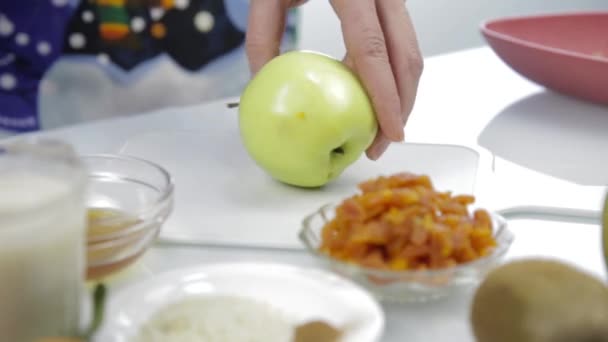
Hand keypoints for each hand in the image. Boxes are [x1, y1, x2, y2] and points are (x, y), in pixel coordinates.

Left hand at [245, 0, 422, 159]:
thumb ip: (262, 35)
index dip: (385, 96)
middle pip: (406, 56)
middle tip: (381, 143)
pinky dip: (392, 74)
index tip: (388, 132)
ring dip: (402, 93)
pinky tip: (373, 95)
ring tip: (379, 127)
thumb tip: (263, 85)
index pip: (374, 49)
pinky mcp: (390, 0)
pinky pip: (400, 42)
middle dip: (400, 106)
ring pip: (411, 51)